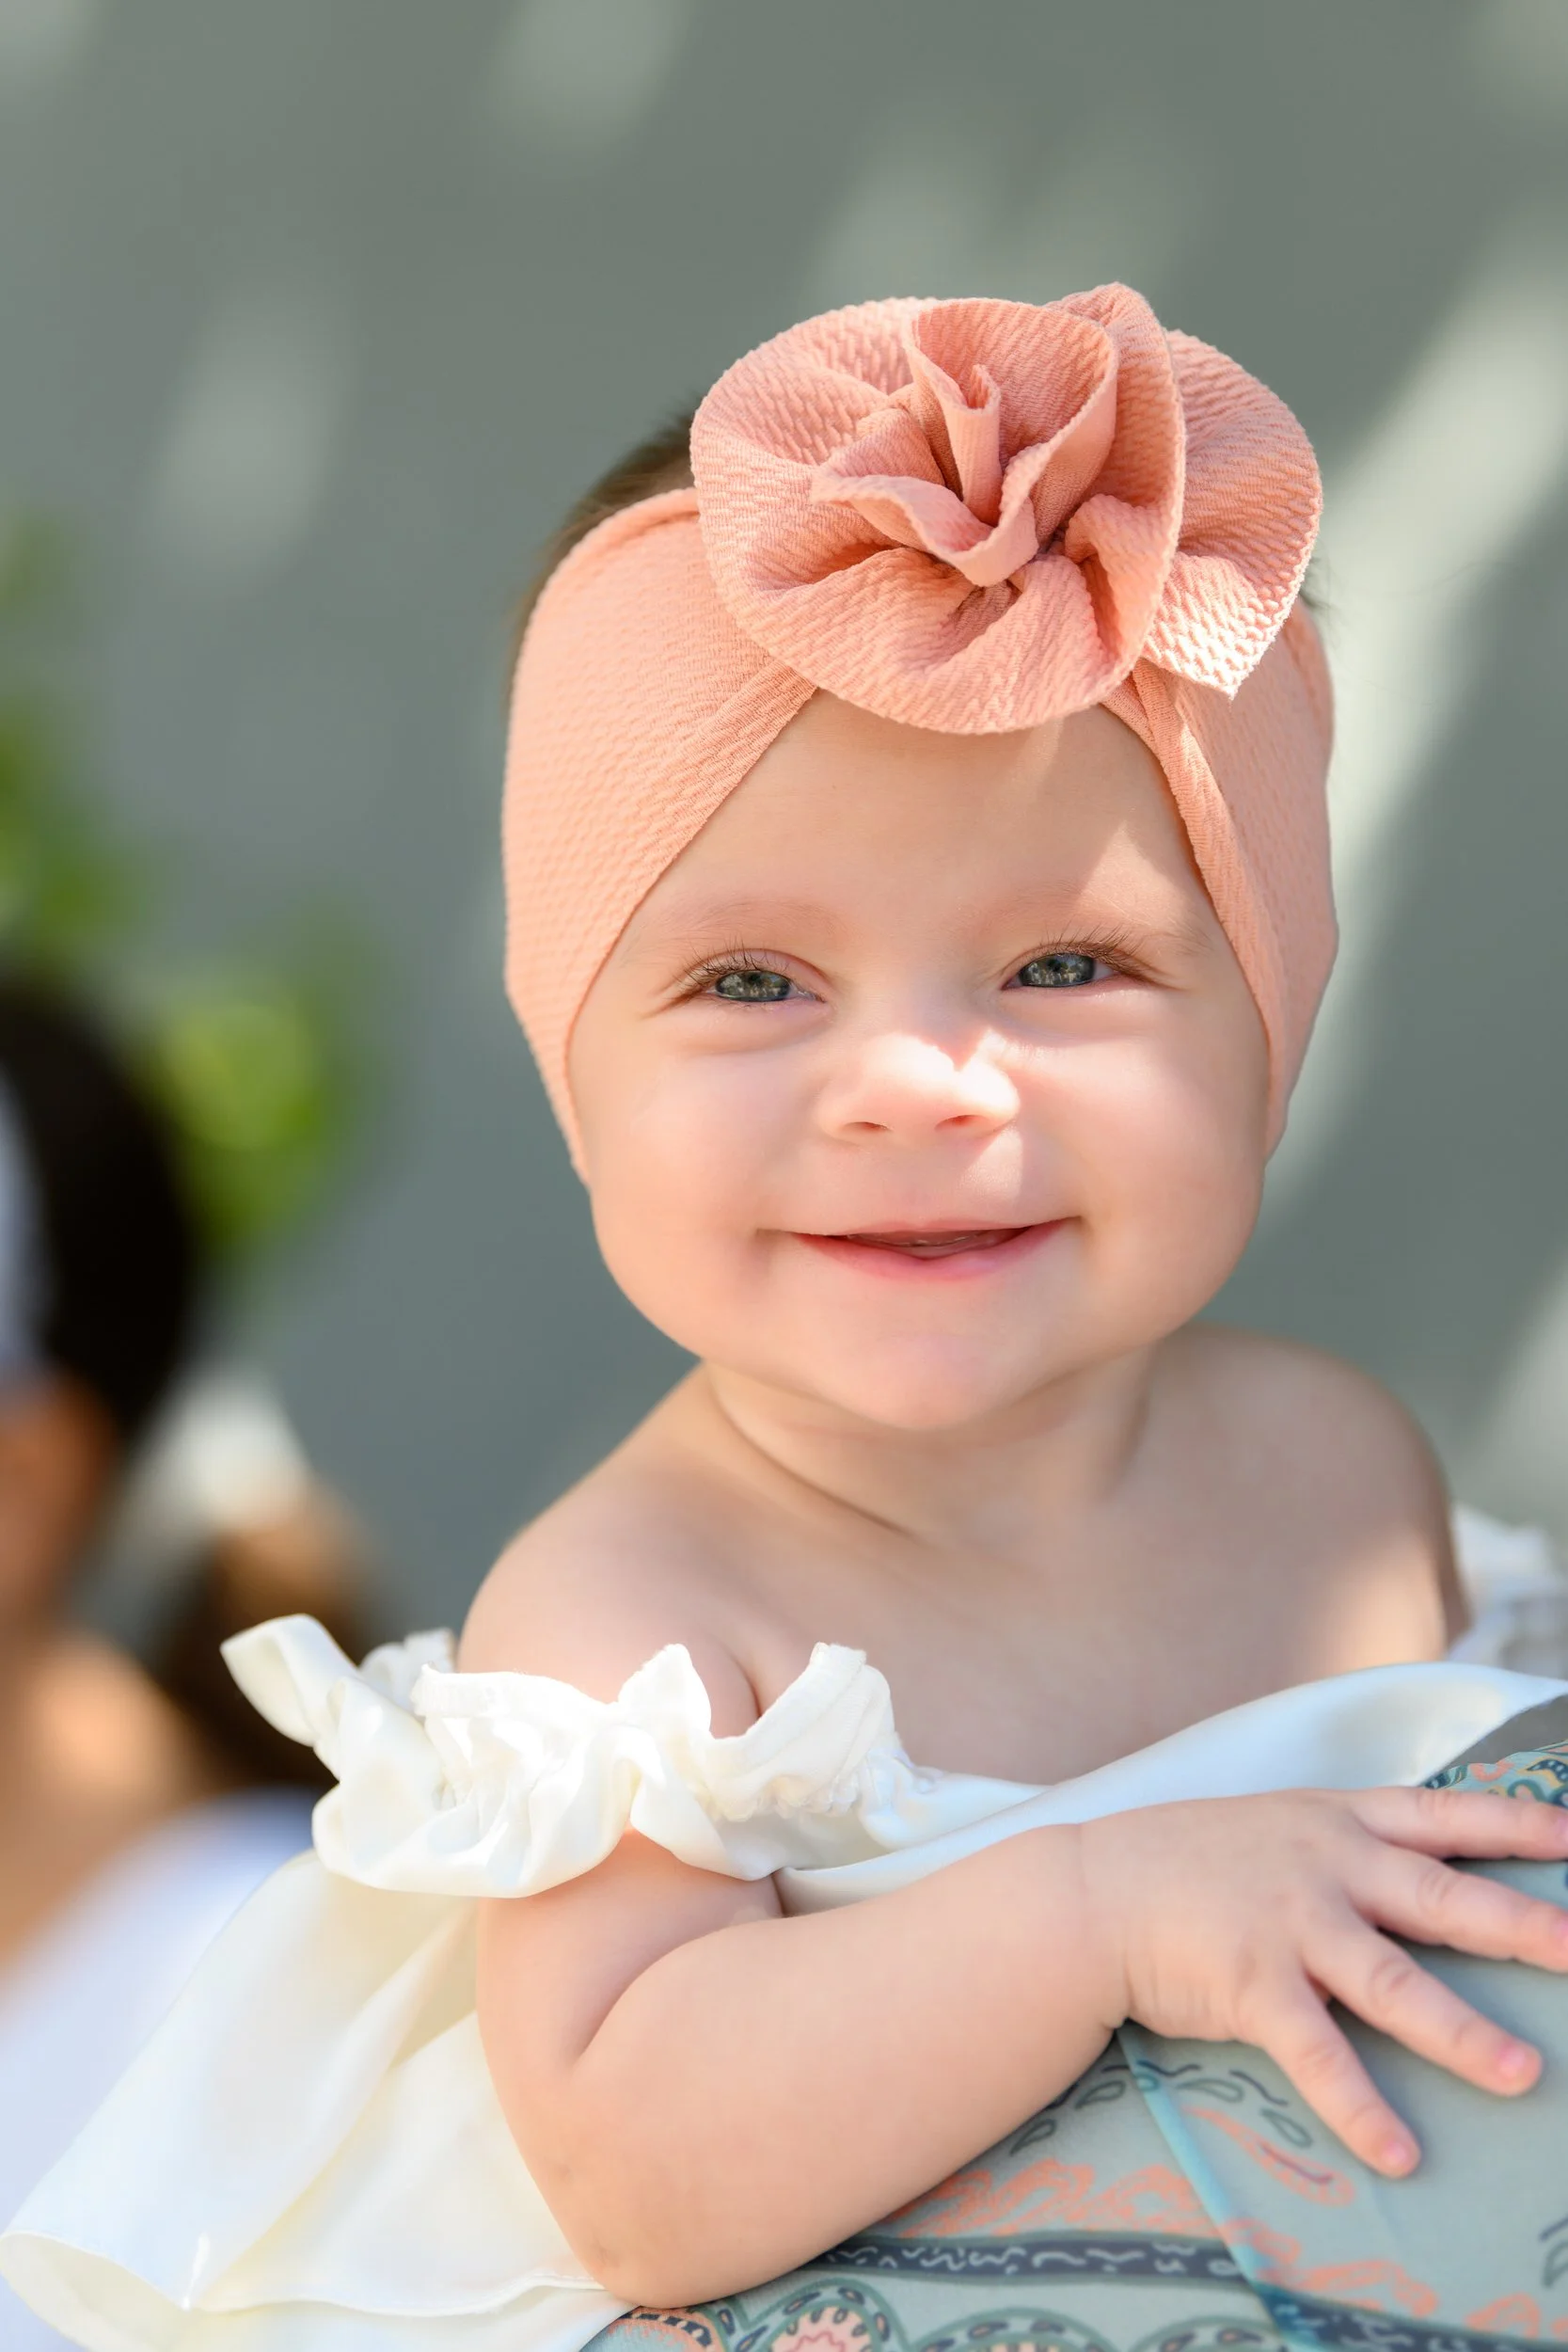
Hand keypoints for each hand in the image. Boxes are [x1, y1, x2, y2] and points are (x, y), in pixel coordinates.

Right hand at [1077, 1784, 1567, 2175]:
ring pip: (1392, 1983)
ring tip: (1522, 2073)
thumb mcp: (1278, 1828)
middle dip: (1523, 1925)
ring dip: (1460, 2033)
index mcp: (1338, 1821)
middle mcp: (1326, 1866)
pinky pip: (1317, 2055)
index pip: (1445, 1817)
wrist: (1092, 1891)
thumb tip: (1425, 1870)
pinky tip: (1399, 2152)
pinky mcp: (1251, 1984)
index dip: (1516, 1825)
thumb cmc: (1189, 1862)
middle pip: (1443, 1899)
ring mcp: (1290, 1924)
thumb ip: (1348, 1845)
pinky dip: (1359, 2107)